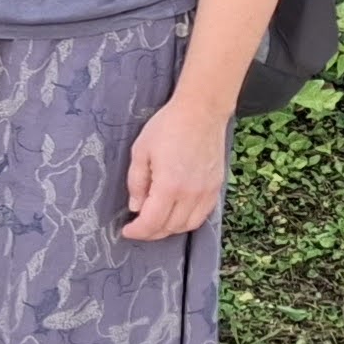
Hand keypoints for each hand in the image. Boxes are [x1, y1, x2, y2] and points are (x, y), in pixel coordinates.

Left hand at [123, 94, 232, 240]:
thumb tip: (136, 207)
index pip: (152, 222)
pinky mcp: (216, 187)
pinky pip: (203, 215)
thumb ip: (137, 182)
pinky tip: (176, 214)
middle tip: (138, 227)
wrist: (201, 112)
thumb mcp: (141, 151)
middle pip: (170, 227)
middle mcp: (191, 194)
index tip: (127, 230)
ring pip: (188, 225)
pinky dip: (188, 221)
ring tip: (156, 222)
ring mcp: (207, 192)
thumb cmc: (168, 126)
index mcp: (169, 185)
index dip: (137, 231)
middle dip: (151, 232)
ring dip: (169, 229)